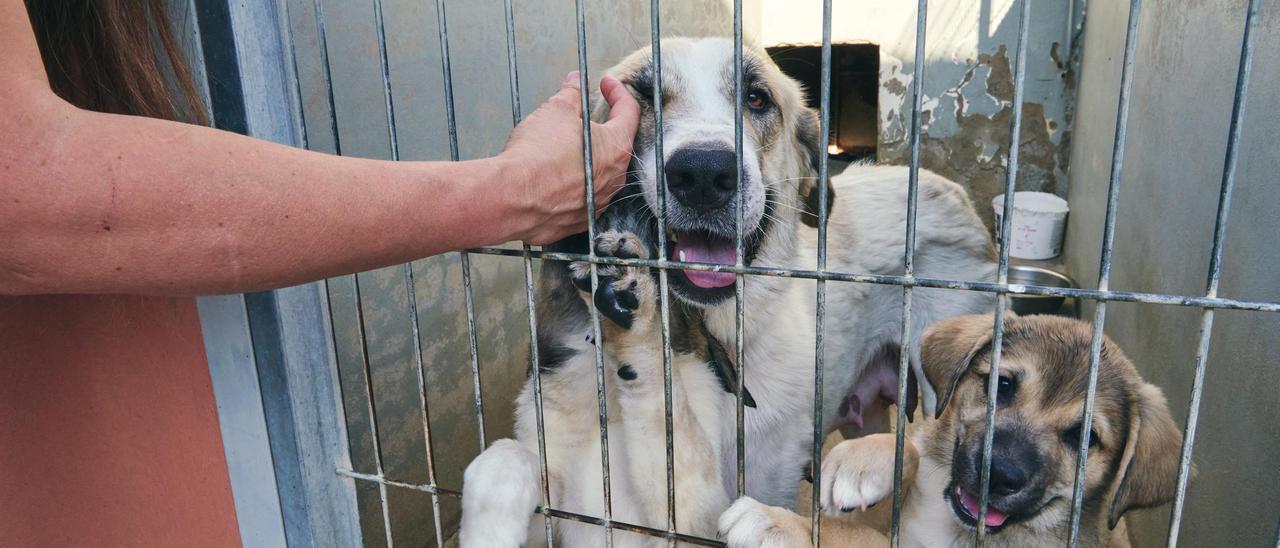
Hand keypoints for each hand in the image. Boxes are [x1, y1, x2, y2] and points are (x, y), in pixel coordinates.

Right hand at [500, 71, 639, 244]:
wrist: (510, 199)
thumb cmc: (536, 154)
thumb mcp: (556, 110)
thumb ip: (571, 94)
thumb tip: (575, 83)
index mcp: (616, 148)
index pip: (629, 112)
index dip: (618, 92)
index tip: (605, 83)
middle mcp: (613, 180)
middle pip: (616, 145)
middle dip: (601, 126)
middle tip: (583, 115)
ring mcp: (596, 203)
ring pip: (599, 173)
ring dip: (587, 156)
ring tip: (565, 144)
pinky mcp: (577, 220)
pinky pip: (581, 195)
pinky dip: (572, 182)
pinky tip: (555, 173)